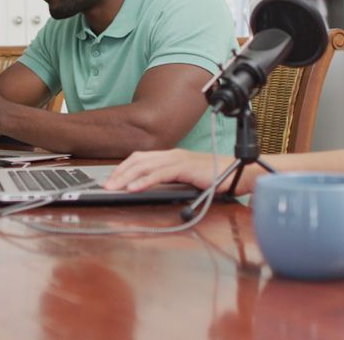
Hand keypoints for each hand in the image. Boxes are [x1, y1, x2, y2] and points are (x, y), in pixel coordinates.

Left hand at [103, 149, 237, 192]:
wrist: (238, 173)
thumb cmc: (216, 178)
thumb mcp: (187, 178)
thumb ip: (171, 180)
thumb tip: (152, 189)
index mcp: (171, 155)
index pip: (141, 158)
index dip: (124, 168)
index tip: (111, 180)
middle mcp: (172, 154)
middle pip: (138, 160)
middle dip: (119, 173)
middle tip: (105, 186)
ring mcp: (178, 159)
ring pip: (145, 166)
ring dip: (126, 178)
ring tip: (114, 188)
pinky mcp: (185, 168)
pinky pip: (159, 174)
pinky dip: (144, 181)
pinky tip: (133, 188)